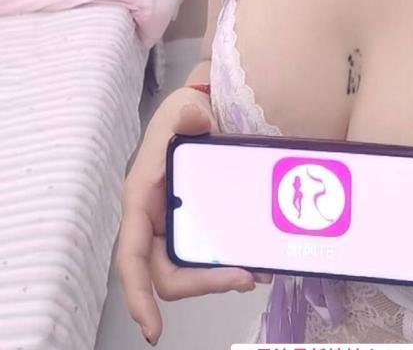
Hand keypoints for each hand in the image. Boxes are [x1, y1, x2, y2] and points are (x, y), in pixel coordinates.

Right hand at [116, 88, 255, 344]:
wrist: (207, 110)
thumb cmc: (186, 113)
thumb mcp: (185, 110)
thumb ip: (188, 116)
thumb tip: (194, 120)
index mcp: (142, 199)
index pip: (132, 255)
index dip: (137, 294)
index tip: (152, 329)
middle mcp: (156, 220)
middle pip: (167, 273)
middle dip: (202, 285)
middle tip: (244, 278)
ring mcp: (178, 225)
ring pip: (191, 269)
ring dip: (218, 279)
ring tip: (256, 272)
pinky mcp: (199, 225)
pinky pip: (209, 256)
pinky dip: (229, 264)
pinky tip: (257, 261)